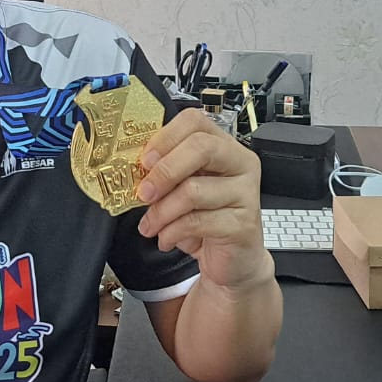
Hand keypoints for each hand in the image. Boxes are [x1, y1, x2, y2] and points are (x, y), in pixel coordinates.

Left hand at [135, 109, 269, 289]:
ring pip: (193, 190)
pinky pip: (197, 222)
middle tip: (143, 193)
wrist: (235, 259)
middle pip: (201, 148)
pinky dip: (172, 232)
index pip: (195, 122)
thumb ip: (168, 171)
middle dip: (164, 171)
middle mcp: (241, 164)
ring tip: (150, 225)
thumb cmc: (207, 218)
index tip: (144, 160)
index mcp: (224, 146)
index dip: (165, 137)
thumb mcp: (184, 188)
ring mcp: (246, 193)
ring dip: (161, 212)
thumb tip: (135, 166)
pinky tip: (166, 239)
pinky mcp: (243, 224)